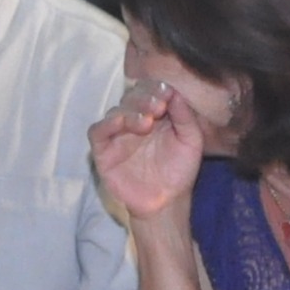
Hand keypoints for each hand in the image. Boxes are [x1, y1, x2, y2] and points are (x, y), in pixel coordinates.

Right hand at [88, 79, 205, 226]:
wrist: (167, 201)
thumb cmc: (179, 170)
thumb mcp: (191, 140)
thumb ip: (184, 115)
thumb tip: (174, 91)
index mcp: (156, 113)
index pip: (149, 90)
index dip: (155, 88)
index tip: (167, 93)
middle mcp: (134, 119)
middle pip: (131, 96)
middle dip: (144, 98)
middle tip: (158, 107)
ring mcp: (117, 134)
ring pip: (116, 111)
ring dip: (130, 112)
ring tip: (146, 123)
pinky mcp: (103, 150)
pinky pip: (97, 131)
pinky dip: (106, 124)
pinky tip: (120, 123)